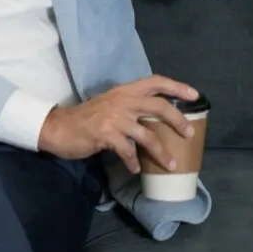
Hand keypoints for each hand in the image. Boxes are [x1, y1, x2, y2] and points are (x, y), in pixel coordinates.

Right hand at [38, 75, 200, 173]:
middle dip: (177, 121)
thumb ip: (128, 108)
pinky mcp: (106, 135)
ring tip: (171, 165)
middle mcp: (121, 101)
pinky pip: (128, 152)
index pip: (154, 81)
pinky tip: (136, 169)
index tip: (195, 96)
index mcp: (123, 91)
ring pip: (148, 135)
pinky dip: (134, 162)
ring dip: (161, 152)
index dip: (176, 87)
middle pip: (158, 107)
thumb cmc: (84, 118)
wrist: (57, 127)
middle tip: (189, 134)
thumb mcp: (108, 105)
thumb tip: (152, 121)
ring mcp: (114, 118)